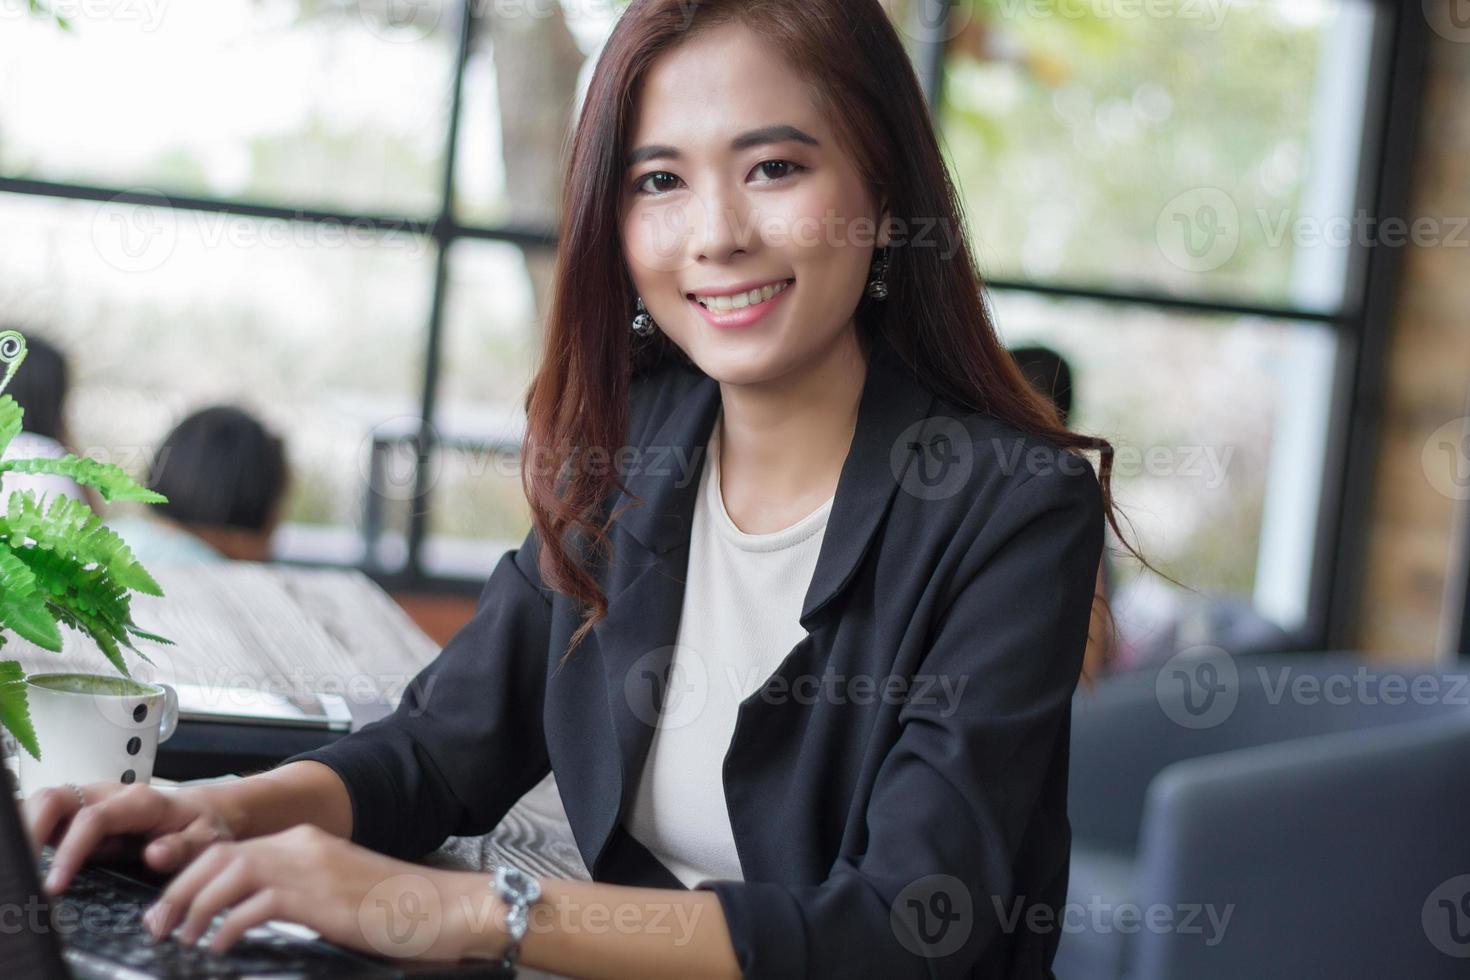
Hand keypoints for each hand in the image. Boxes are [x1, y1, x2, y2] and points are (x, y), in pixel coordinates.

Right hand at [24, 782, 237, 893]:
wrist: (207, 811)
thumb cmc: (205, 826)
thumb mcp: (208, 840)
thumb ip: (184, 848)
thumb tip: (154, 854)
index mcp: (141, 802)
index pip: (93, 819)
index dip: (70, 851)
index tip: (56, 884)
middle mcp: (111, 794)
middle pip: (55, 798)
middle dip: (31, 829)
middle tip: (22, 870)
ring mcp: (93, 800)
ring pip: (45, 802)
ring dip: (28, 829)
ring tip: (23, 867)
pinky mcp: (82, 811)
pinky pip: (49, 814)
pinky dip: (34, 832)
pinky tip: (31, 858)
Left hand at [141, 825, 502, 961]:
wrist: (442, 907)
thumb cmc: (396, 909)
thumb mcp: (336, 893)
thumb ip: (298, 894)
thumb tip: (255, 916)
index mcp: (306, 841)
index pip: (231, 847)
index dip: (192, 874)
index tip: (171, 905)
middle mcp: (302, 845)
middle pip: (220, 855)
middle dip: (180, 889)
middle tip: (159, 923)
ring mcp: (310, 866)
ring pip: (229, 874)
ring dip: (195, 906)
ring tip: (181, 937)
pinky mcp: (317, 894)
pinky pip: (254, 905)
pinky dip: (227, 926)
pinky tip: (219, 946)